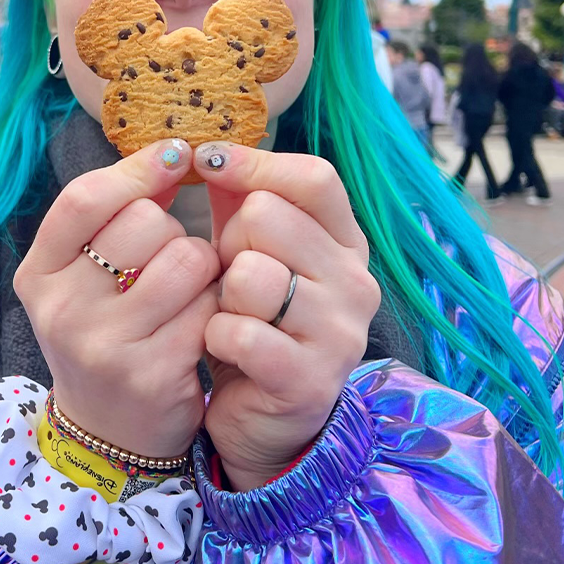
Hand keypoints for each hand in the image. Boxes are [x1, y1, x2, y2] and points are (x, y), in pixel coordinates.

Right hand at [14, 139, 220, 458]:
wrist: (108, 430)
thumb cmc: (105, 328)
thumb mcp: (83, 275)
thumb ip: (115, 215)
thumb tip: (172, 153)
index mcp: (37, 273)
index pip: (86, 198)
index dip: (137, 169)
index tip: (173, 156)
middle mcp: (60, 309)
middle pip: (146, 222)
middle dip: (172, 231)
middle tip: (165, 261)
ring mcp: (104, 345)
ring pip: (187, 259)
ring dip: (202, 268)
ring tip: (186, 293)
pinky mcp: (152, 374)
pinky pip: (211, 307)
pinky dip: (216, 307)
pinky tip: (199, 325)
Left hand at [193, 144, 378, 491]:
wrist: (262, 415)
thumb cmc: (254, 318)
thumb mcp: (247, 250)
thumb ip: (238, 199)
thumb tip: (210, 148)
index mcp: (345, 242)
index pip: (314, 177)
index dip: (256, 163)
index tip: (208, 162)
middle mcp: (355, 282)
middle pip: (270, 216)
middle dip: (231, 242)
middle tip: (232, 277)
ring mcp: (341, 333)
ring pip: (251, 274)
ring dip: (223, 295)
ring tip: (232, 314)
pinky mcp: (311, 380)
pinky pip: (239, 331)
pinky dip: (216, 337)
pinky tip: (226, 348)